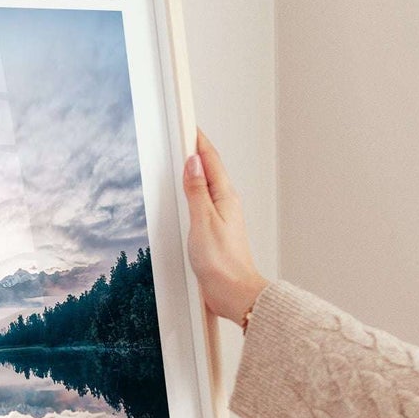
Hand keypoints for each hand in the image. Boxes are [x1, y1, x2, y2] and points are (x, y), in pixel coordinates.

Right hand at [184, 129, 268, 322]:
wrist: (234, 293)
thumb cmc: (222, 263)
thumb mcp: (203, 221)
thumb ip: (196, 191)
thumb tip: (193, 163)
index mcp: (225, 197)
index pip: (210, 160)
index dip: (198, 141)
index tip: (188, 125)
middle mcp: (225, 204)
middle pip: (209, 170)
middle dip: (196, 151)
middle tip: (184, 134)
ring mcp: (221, 218)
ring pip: (207, 186)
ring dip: (195, 171)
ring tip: (184, 158)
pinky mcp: (215, 232)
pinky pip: (203, 203)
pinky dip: (194, 192)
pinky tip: (188, 195)